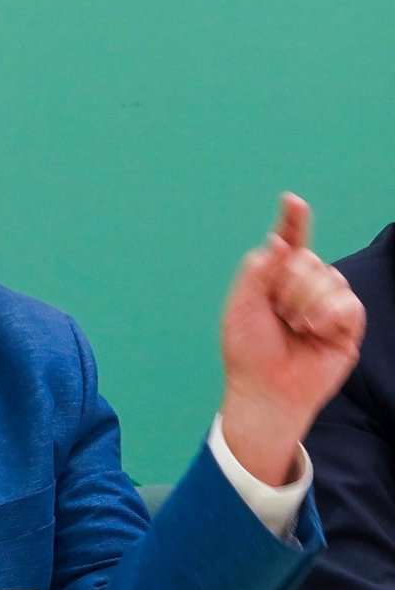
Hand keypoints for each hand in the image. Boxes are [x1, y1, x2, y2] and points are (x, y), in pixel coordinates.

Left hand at [220, 193, 364, 484]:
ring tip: (294, 328)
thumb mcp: (242, 305)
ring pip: (329, 278)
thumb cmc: (248, 349)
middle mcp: (303, 287)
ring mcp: (327, 304)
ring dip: (305, 304)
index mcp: (275, 279)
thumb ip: (258, 270)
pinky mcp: (347, 325)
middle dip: (288, 285)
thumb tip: (280, 242)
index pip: (290, 243)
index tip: (292, 200)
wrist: (265, 388)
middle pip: (307, 259)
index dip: (293, 221)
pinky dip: (327, 316)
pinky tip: (313, 331)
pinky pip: (347, 303)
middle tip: (277, 314)